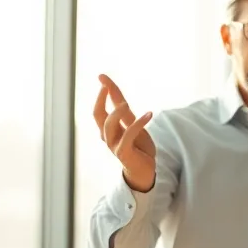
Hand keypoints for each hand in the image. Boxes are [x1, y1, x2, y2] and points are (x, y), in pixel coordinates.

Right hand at [93, 74, 156, 191]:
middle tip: (105, 85)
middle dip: (100, 99)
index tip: (102, 76)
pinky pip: (128, 135)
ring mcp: (114, 145)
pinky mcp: (124, 153)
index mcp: (108, 129)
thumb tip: (117, 95)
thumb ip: (125, 113)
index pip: (101, 108)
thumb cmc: (138, 148)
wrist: (145, 171)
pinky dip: (138, 123)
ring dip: (116, 112)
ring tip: (126, 103)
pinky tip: (149, 114)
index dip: (102, 92)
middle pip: (98, 115)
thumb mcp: (133, 126)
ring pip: (108, 125)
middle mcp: (108, 136)